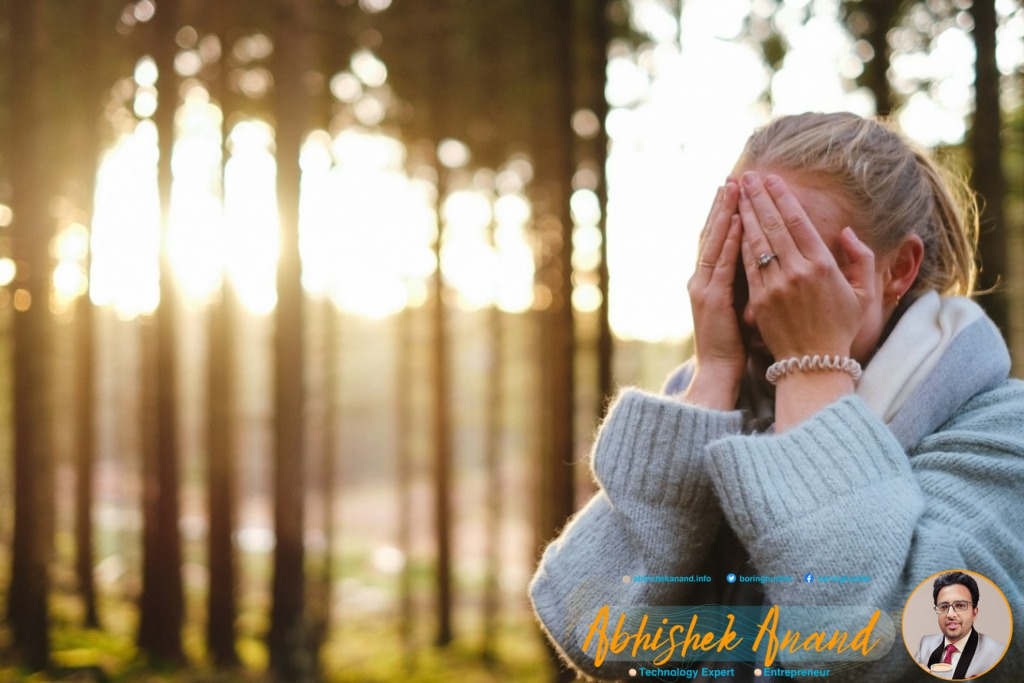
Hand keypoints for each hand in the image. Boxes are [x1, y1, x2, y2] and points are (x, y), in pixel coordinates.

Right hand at [682, 179, 745, 409]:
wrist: (717, 372)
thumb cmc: (732, 345)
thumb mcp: (735, 308)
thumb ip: (741, 283)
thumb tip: (756, 262)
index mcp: (707, 280)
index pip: (716, 239)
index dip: (724, 213)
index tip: (735, 190)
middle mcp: (700, 279)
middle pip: (711, 233)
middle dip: (722, 205)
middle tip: (733, 178)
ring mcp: (704, 287)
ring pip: (714, 242)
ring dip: (725, 213)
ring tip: (734, 188)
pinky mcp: (712, 299)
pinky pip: (722, 264)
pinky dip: (731, 241)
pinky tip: (740, 221)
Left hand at [737, 171, 874, 360]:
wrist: (812, 364)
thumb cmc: (840, 328)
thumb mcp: (863, 294)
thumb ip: (860, 259)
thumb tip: (845, 231)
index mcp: (823, 267)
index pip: (798, 223)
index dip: (783, 198)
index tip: (772, 180)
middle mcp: (797, 272)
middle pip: (773, 226)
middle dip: (758, 198)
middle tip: (747, 177)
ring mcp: (775, 286)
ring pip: (756, 242)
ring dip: (745, 214)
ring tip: (737, 194)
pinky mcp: (758, 300)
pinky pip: (747, 264)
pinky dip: (739, 242)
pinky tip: (733, 226)